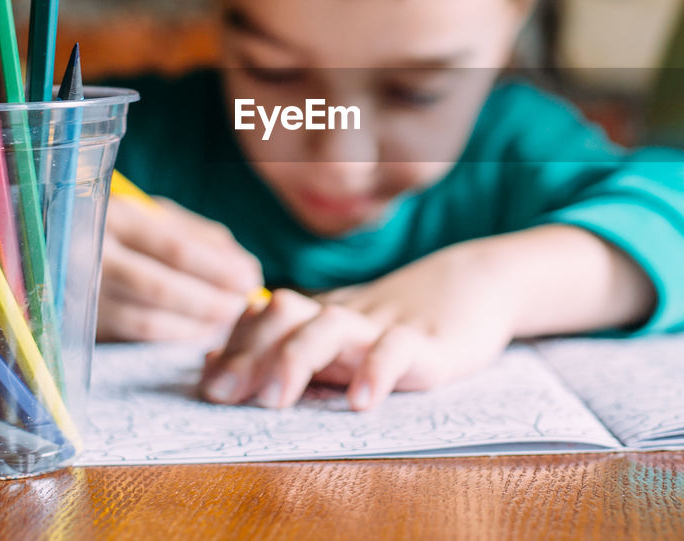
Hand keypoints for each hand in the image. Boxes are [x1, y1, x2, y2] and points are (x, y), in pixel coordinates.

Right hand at [97, 196, 263, 340]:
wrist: (56, 240)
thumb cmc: (121, 226)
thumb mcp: (155, 216)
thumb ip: (200, 237)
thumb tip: (245, 268)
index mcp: (114, 217)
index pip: (174, 248)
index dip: (216, 268)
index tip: (250, 277)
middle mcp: (91, 255)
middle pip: (160, 287)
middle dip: (209, 300)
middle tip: (242, 304)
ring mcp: (83, 292)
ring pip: (147, 317)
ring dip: (195, 322)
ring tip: (227, 318)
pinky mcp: (84, 321)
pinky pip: (135, 334)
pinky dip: (174, 335)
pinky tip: (200, 330)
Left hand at [199, 245, 518, 409]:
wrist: (476, 283)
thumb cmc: (398, 319)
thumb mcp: (340, 334)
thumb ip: (283, 349)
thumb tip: (208, 364)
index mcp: (320, 314)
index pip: (262, 316)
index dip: (231, 346)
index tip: (207, 381)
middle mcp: (342, 315)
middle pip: (285, 313)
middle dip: (249, 353)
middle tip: (223, 393)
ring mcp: (382, 325)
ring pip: (330, 325)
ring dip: (296, 358)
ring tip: (276, 399)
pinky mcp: (426, 343)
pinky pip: (397, 349)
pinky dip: (376, 370)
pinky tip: (360, 400)